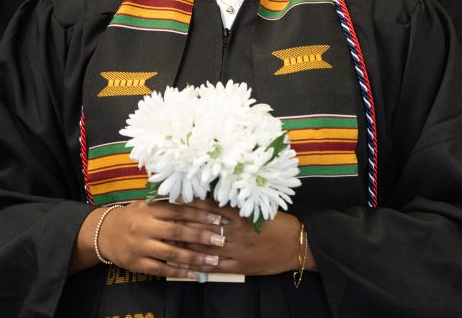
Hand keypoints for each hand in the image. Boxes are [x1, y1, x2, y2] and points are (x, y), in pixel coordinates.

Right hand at [72, 201, 225, 277]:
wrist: (104, 234)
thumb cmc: (133, 217)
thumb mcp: (147, 205)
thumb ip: (168, 204)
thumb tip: (199, 200)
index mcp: (149, 210)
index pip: (179, 211)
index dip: (200, 215)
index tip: (218, 219)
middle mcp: (144, 227)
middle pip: (178, 232)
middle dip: (202, 237)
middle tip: (221, 240)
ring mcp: (140, 247)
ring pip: (172, 253)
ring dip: (195, 257)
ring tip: (213, 260)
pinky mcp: (137, 264)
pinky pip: (162, 269)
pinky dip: (179, 272)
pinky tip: (195, 274)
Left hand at [179, 199, 315, 275]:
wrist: (297, 246)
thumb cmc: (281, 225)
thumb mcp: (262, 209)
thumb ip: (241, 205)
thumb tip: (220, 196)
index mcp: (242, 215)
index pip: (211, 207)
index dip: (192, 203)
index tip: (176, 197)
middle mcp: (237, 232)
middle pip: (203, 227)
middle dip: (183, 223)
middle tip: (164, 219)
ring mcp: (237, 250)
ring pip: (205, 247)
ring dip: (185, 244)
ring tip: (167, 240)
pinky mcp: (239, 265)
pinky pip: (214, 266)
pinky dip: (197, 265)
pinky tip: (184, 263)